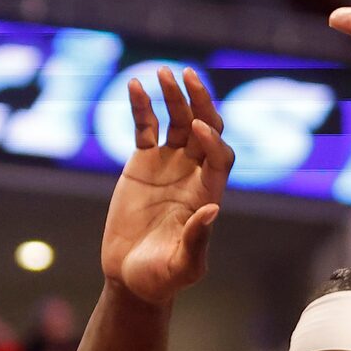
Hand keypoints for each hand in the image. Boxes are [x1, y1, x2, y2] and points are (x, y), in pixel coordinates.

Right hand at [98, 67, 230, 305]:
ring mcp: (169, 165)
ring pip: (177, 121)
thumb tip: (212, 210)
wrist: (131, 277)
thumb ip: (197, 241)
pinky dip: (141, 106)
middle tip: (189, 77)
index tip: (198, 130)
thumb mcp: (182, 267)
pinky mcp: (143, 162)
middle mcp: (193, 174)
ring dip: (173, 96)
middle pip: (205, 128)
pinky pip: (145, 127)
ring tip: (162, 72)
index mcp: (207, 194)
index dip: (213, 141)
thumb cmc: (161, 279)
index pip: (219, 156)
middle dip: (201, 102)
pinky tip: (135, 85)